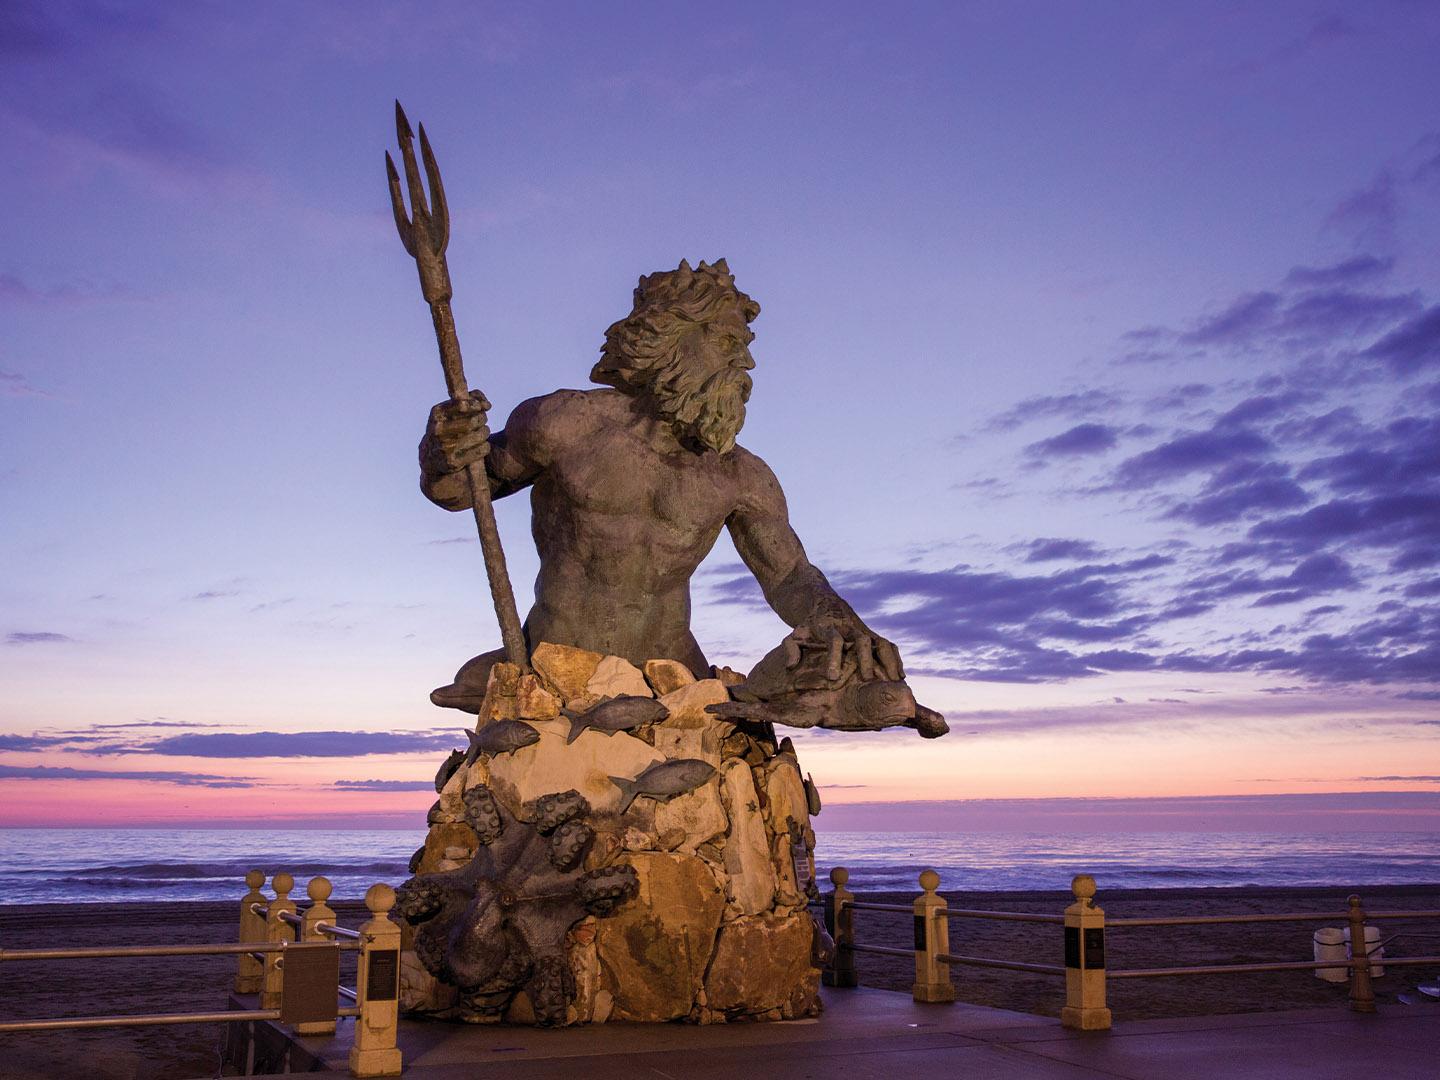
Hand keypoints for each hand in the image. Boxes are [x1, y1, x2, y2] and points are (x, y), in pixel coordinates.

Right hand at [423, 392, 490, 473]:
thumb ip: (472, 398)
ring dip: (484, 432)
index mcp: (437, 414)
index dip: (475, 405)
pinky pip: (481, 450)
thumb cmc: (448, 426)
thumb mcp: (451, 409)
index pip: (462, 405)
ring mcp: (445, 447)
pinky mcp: (453, 462)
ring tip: (481, 433)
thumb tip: (487, 405)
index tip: (480, 407)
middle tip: (481, 421)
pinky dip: (485, 446)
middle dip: (482, 418)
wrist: (431, 455)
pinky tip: (479, 446)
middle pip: (474, 420)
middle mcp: (438, 430)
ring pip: (480, 435)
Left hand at [784, 617, 902, 684]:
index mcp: (828, 628)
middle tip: (868, 678)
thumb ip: (790, 649)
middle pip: (861, 640)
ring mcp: (862, 630)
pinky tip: (900, 676)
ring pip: (880, 642)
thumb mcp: (794, 634)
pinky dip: (896, 658)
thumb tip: (791, 667)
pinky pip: (888, 644)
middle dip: (866, 659)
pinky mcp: (871, 634)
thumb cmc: (807, 625)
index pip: (833, 640)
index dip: (833, 658)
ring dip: (888, 660)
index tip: (831, 677)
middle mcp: (848, 628)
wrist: (821, 603)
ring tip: (894, 681)